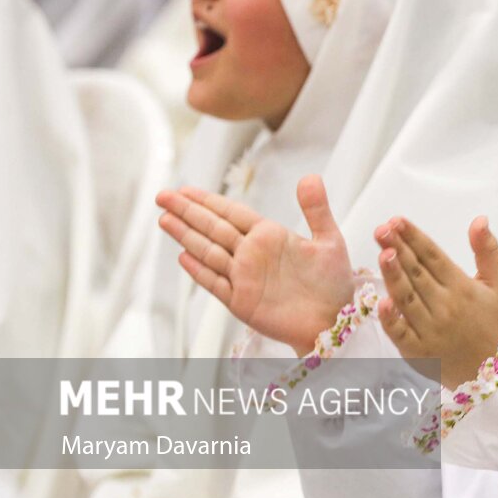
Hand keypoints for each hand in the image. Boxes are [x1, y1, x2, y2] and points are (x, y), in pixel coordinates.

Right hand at [156, 175, 353, 353]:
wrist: (334, 321)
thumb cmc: (333, 282)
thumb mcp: (329, 240)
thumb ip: (317, 209)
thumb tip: (309, 177)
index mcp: (271, 236)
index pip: (232, 213)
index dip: (208, 201)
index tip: (186, 188)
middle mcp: (252, 254)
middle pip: (213, 228)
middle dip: (188, 211)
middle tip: (163, 195)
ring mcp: (244, 278)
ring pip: (208, 251)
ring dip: (186, 236)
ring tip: (165, 218)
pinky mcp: (241, 301)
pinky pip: (215, 283)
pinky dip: (199, 270)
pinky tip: (183, 256)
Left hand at [373, 216, 497, 389]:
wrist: (491, 371)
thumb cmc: (491, 322)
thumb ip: (487, 250)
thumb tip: (480, 219)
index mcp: (462, 287)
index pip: (433, 256)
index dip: (414, 237)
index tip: (397, 220)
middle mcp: (446, 306)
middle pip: (417, 273)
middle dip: (399, 248)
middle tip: (382, 228)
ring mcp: (430, 330)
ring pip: (407, 298)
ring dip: (393, 275)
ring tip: (382, 252)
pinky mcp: (418, 351)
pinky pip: (401, 334)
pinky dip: (392, 319)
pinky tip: (383, 301)